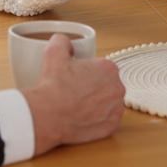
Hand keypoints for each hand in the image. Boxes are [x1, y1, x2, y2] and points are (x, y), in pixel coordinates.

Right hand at [23, 36, 126, 154]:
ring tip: (78, 105)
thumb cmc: (53, 85)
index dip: (87, 72)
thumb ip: (62, 41)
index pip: (101, 68)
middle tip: (75, 91)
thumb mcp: (53, 52)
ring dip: (97, 103)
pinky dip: (98, 119)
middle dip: (94, 87)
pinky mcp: (111, 125)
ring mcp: (116, 108)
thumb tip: (66, 42)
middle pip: (107, 85)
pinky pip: (107, 120)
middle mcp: (118, 87)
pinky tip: (83, 117)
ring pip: (108, 102)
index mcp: (108, 67)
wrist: (49, 115)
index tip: (76, 78)